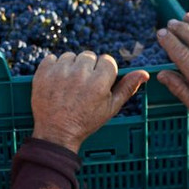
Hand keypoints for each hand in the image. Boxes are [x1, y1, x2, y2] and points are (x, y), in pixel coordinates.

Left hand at [31, 51, 148, 151]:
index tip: (97, 82)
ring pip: (70, 55)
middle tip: (82, 86)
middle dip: (87, 68)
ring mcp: (60, 71)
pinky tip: (56, 82)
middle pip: (89, 55)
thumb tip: (144, 73)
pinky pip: (52, 58)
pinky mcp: (43, 72)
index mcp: (99, 81)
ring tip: (69, 85)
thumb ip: (127, 88)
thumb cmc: (86, 121)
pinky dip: (54, 67)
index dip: (103, 71)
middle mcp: (80, 73)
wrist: (56, 132)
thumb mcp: (111, 108)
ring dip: (71, 66)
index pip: (107, 60)